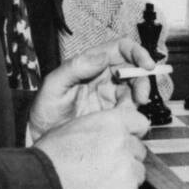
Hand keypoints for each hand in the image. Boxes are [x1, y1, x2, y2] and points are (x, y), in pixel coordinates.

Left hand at [28, 38, 155, 139]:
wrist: (42, 140)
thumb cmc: (43, 112)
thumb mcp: (54, 86)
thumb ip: (74, 68)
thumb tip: (101, 56)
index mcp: (90, 63)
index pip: (120, 48)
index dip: (137, 52)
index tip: (147, 64)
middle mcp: (103, 75)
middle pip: (134, 69)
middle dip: (142, 80)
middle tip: (142, 96)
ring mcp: (110, 94)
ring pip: (135, 89)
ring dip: (139, 98)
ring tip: (131, 110)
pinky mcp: (113, 112)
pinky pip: (130, 109)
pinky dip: (132, 113)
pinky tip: (123, 119)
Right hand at [34, 93, 150, 188]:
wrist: (41, 186)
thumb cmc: (49, 157)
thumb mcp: (72, 127)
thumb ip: (99, 126)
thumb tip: (108, 130)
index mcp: (113, 124)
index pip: (140, 123)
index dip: (133, 133)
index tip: (127, 140)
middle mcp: (125, 144)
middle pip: (138, 151)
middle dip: (126, 158)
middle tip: (104, 166)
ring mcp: (128, 171)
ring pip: (138, 174)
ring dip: (125, 178)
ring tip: (100, 183)